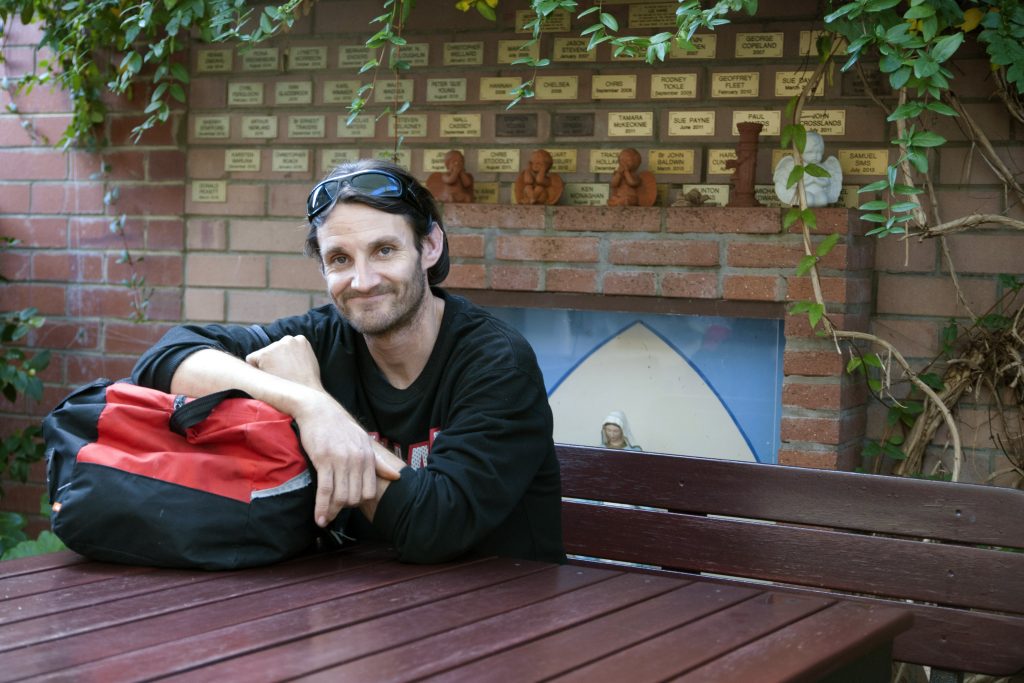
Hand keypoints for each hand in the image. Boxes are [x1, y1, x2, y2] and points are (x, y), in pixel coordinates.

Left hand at [246, 335, 323, 390]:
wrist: (306, 397)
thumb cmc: (307, 386)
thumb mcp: (309, 364)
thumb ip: (298, 355)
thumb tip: (287, 357)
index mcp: (301, 340)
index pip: (283, 348)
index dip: (282, 362)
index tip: (288, 374)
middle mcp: (288, 339)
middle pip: (272, 350)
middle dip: (273, 363)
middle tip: (283, 379)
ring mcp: (276, 346)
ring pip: (261, 356)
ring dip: (265, 367)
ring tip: (277, 380)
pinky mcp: (264, 355)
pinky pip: (251, 360)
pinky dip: (255, 370)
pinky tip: (268, 378)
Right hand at [293, 393, 400, 526]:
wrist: (318, 410)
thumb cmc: (340, 428)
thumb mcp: (363, 441)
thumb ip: (379, 462)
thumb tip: (397, 476)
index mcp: (368, 457)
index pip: (370, 491)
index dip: (360, 502)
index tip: (349, 506)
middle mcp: (357, 460)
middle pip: (355, 497)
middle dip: (345, 508)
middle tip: (335, 511)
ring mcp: (340, 460)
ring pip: (341, 497)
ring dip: (332, 512)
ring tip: (326, 519)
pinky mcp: (323, 460)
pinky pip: (325, 490)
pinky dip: (322, 508)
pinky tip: (319, 519)